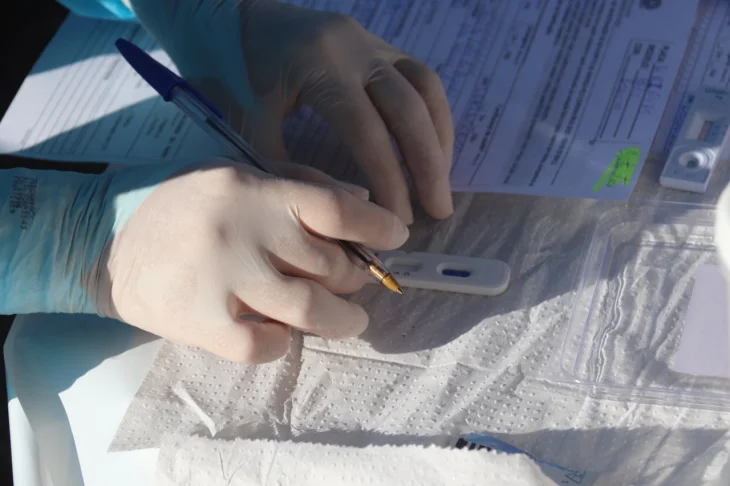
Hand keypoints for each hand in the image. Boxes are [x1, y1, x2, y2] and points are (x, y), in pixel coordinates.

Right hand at [96, 160, 407, 363]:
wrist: (109, 242)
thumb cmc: (184, 205)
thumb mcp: (239, 174)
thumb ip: (301, 184)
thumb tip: (365, 205)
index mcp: (255, 190)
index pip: (334, 208)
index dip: (377, 227)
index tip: (398, 236)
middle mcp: (244, 233)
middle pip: (330, 264)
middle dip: (357, 276)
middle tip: (358, 281)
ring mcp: (224, 281)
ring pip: (310, 310)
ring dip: (343, 319)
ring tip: (353, 320)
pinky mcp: (203, 323)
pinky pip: (264, 345)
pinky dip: (284, 344)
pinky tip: (284, 335)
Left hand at [129, 0, 453, 223]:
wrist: (223, 20)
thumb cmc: (227, 76)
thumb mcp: (247, 128)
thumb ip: (291, 171)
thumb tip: (344, 212)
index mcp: (317, 66)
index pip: (367, 132)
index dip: (389, 181)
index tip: (398, 221)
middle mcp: (353, 47)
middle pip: (408, 109)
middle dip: (427, 166)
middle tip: (438, 210)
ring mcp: (368, 41)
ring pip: (424, 88)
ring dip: (438, 139)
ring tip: (440, 183)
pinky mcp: (376, 43)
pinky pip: (419, 77)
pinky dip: (431, 115)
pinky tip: (431, 148)